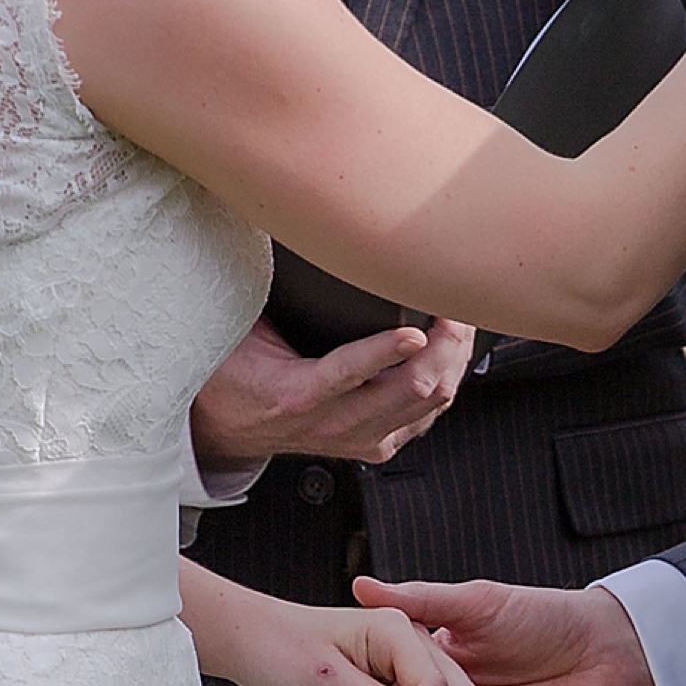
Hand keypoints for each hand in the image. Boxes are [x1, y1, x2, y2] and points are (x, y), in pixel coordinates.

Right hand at [192, 309, 476, 477]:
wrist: (224, 428)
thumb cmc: (232, 376)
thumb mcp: (240, 333)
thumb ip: (267, 298)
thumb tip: (296, 240)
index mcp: (298, 394)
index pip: (350, 372)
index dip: (388, 349)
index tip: (415, 328)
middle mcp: (335, 423)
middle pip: (413, 389)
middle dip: (447, 343)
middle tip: (457, 304)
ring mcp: (360, 439)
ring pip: (432, 403)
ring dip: (454, 359)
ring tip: (461, 321)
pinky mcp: (376, 445)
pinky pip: (429, 415)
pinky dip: (446, 380)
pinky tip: (450, 353)